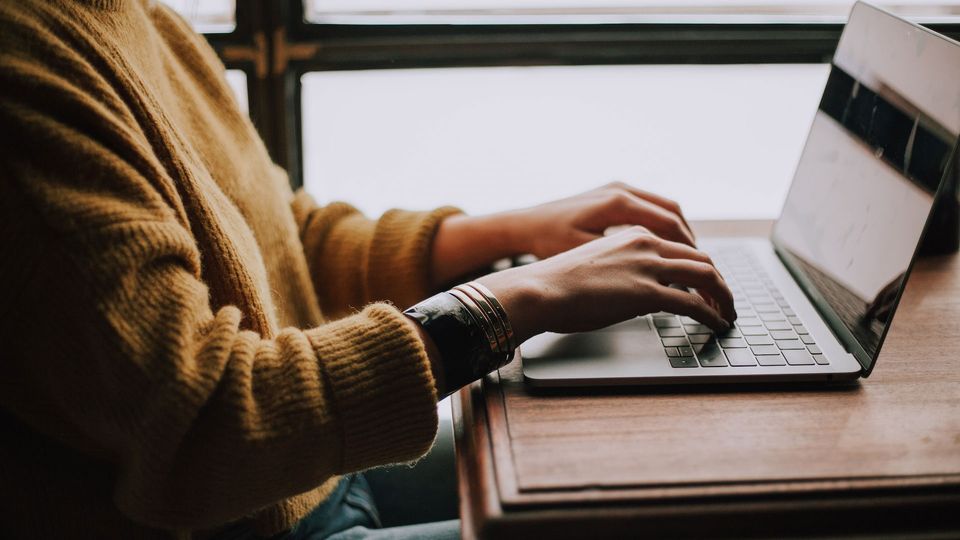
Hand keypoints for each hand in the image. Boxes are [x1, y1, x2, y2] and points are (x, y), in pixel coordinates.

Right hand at [475, 227, 734, 344]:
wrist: (539, 289)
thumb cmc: (556, 283)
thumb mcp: (594, 265)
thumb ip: (621, 269)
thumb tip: (630, 290)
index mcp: (632, 234)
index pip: (680, 246)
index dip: (699, 266)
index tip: (706, 283)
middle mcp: (646, 244)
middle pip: (701, 258)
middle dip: (719, 281)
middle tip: (725, 300)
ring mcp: (648, 267)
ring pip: (706, 276)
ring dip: (723, 296)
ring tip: (728, 313)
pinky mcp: (647, 293)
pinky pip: (694, 303)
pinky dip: (712, 314)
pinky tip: (717, 324)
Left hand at [503, 181, 695, 258]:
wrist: (524, 224)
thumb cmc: (548, 242)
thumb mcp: (586, 255)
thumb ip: (623, 263)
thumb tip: (659, 279)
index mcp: (618, 203)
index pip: (669, 225)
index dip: (689, 251)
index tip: (700, 271)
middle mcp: (621, 190)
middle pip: (673, 214)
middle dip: (690, 243)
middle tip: (703, 268)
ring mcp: (617, 188)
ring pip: (665, 208)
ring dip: (680, 233)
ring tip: (689, 259)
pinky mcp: (612, 193)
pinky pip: (650, 207)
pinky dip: (664, 226)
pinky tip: (665, 247)